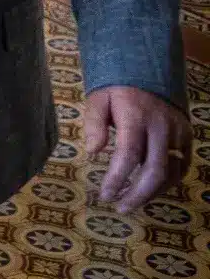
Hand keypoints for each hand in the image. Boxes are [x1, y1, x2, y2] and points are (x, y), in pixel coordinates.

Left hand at [83, 85, 191, 212]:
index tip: (105, 195)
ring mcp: (178, 132)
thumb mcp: (98, 99)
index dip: (118, 178)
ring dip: (152, 193)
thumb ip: (94, 125)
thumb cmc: (117, 88)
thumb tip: (92, 152)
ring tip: (131, 202)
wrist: (148, 70)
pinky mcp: (187, 136)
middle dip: (137, 194)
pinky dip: (167, 182)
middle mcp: (161, 126)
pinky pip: (181, 166)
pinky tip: (150, 190)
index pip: (129, 154)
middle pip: (155, 170)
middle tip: (120, 208)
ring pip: (171, 172)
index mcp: (136, 116)